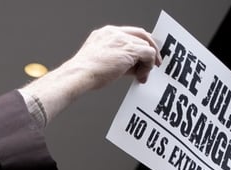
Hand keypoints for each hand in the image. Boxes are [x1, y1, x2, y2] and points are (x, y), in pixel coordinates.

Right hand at [22, 25, 160, 122]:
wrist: (78, 75)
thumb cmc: (83, 73)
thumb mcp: (100, 61)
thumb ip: (117, 59)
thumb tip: (132, 67)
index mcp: (105, 33)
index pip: (129, 34)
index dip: (139, 44)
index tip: (143, 55)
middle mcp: (115, 33)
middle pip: (141, 36)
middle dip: (149, 50)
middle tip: (152, 63)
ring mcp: (123, 40)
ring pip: (146, 46)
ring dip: (147, 62)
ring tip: (142, 76)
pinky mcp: (130, 49)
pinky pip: (149, 54)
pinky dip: (148, 66)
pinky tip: (141, 76)